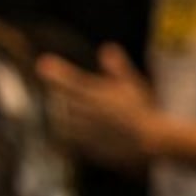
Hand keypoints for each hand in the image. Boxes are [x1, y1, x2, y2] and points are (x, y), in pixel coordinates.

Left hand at [37, 45, 156, 169]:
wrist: (152, 141)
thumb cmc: (144, 110)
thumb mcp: (132, 84)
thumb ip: (117, 67)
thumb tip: (107, 48)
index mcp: (98, 95)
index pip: (70, 81)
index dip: (55, 73)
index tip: (42, 65)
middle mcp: (89, 112)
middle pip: (62, 102)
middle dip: (56, 96)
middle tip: (53, 91)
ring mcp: (88, 131)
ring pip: (63, 124)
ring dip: (58, 118)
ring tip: (57, 114)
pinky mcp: (90, 147)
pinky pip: (71, 143)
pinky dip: (66, 139)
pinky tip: (66, 135)